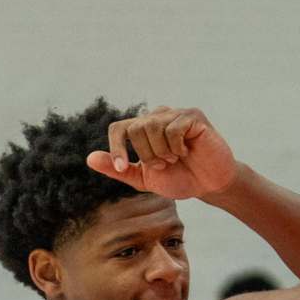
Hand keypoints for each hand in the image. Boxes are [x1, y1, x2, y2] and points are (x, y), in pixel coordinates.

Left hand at [86, 106, 237, 199]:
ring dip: (162, 151)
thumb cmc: (181, 179)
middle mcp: (157, 117)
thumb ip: (120, 170)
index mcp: (143, 129)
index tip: (124, 167)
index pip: (118, 128)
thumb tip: (89, 158)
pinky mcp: (193, 116)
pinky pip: (172, 128)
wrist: (210, 185)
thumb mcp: (145, 178)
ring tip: (176, 159)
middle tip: (165, 164)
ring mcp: (175, 114)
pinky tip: (188, 151)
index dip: (117, 148)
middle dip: (147, 155)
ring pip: (152, 127)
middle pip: (135, 129)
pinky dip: (177, 146)